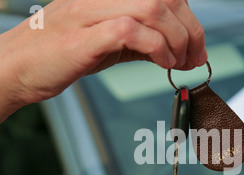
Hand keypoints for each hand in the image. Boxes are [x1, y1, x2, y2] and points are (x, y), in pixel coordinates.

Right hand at [0, 0, 206, 118]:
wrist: (16, 67)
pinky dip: (156, 48)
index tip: (196, 46)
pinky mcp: (84, 36)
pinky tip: (162, 64)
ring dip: (177, 40)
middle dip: (191, 31)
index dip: (188, 17)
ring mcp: (91, 12)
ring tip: (178, 63)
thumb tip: (174, 51)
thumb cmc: (60, 55)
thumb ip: (141, 42)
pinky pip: (130, 31)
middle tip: (194, 58)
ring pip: (152, 8)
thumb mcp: (108, 43)